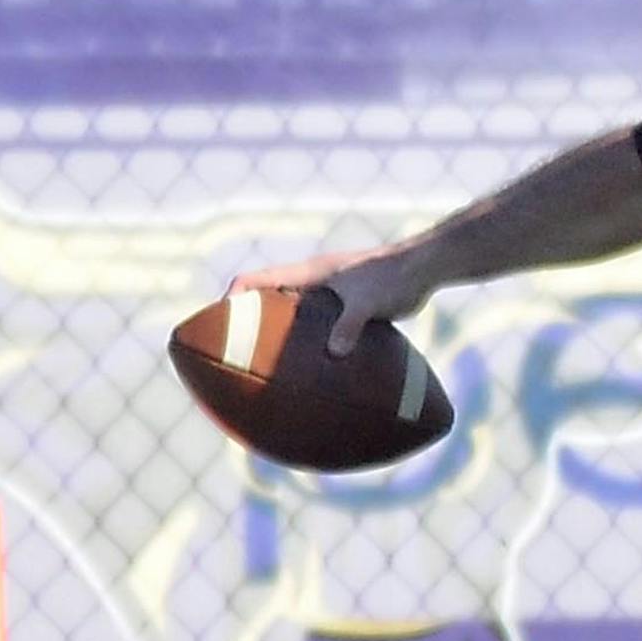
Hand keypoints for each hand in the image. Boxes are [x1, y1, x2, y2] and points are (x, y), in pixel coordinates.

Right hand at [228, 244, 430, 356]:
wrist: (423, 269)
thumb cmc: (393, 277)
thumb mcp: (367, 303)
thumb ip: (349, 326)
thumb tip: (334, 353)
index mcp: (308, 274)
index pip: (256, 281)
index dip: (232, 300)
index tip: (217, 325)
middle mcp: (313, 283)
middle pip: (269, 300)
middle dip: (251, 322)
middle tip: (235, 353)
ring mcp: (329, 295)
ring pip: (294, 316)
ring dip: (281, 335)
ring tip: (269, 368)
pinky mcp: (347, 308)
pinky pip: (319, 328)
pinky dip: (311, 344)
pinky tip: (313, 371)